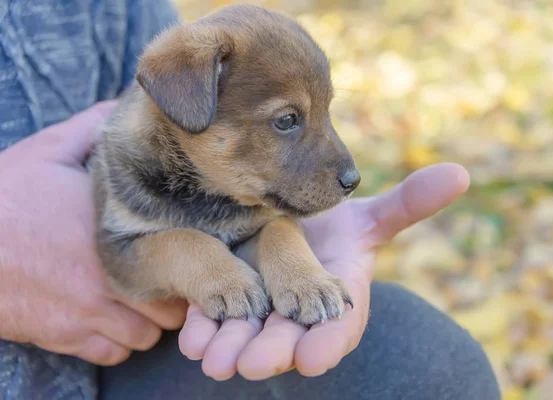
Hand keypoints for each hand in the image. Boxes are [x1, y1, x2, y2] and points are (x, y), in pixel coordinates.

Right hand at [0, 103, 186, 365]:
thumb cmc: (3, 196)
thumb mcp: (50, 151)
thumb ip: (93, 129)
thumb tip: (122, 106)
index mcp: (119, 234)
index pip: (186, 263)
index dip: (195, 263)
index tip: (191, 255)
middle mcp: (112, 278)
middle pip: (173, 308)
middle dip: (176, 297)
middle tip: (169, 281)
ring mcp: (88, 312)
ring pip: (147, 337)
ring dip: (149, 322)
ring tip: (141, 303)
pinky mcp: (63, 336)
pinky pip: (112, 354)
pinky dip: (118, 343)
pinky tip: (111, 320)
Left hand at [179, 162, 469, 379]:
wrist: (286, 226)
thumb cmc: (333, 227)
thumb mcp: (367, 216)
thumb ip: (408, 204)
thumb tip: (461, 174)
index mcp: (337, 297)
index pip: (339, 326)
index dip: (329, 341)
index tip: (314, 356)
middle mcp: (300, 314)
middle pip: (290, 338)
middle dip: (273, 351)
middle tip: (251, 364)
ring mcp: (262, 313)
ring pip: (248, 336)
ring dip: (231, 348)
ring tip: (211, 359)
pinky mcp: (229, 303)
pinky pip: (215, 320)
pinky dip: (202, 328)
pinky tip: (189, 334)